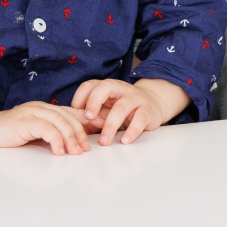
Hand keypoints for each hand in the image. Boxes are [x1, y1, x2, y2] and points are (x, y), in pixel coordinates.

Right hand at [0, 101, 92, 155]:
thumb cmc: (13, 136)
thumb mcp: (38, 135)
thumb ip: (54, 135)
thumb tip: (75, 146)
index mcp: (47, 110)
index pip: (72, 113)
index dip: (89, 120)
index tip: (103, 128)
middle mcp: (42, 108)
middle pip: (69, 117)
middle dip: (81, 133)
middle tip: (86, 149)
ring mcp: (32, 112)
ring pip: (59, 122)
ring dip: (70, 138)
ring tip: (76, 152)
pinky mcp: (24, 121)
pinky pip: (45, 128)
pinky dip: (55, 139)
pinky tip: (59, 151)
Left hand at [71, 78, 188, 145]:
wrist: (153, 104)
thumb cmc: (123, 108)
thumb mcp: (107, 108)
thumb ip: (93, 115)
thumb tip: (73, 126)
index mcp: (107, 87)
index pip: (90, 85)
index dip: (80, 97)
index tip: (75, 112)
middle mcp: (120, 89)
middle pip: (105, 88)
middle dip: (94, 101)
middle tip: (88, 118)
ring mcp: (135, 98)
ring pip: (122, 107)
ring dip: (111, 125)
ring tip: (104, 141)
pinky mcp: (147, 110)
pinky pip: (140, 119)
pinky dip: (132, 131)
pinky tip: (125, 141)